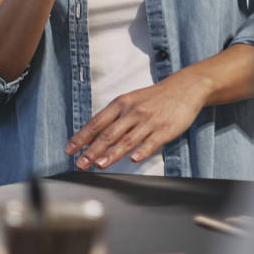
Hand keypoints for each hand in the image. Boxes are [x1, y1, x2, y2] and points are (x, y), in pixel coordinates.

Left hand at [67, 72, 208, 169]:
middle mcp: (132, 112)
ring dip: (112, 154)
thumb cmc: (153, 98)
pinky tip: (133, 159)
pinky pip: (151, 142)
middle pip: (108, 133)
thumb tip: (92, 136)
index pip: (96, 122)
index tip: (70, 149)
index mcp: (120, 104)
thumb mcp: (130, 101)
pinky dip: (141, 151)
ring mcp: (148, 121)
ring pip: (127, 140)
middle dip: (92, 150)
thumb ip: (113, 118)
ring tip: (99, 165)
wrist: (184, 88)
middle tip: (81, 163)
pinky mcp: (164, 129)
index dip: (82, 137)